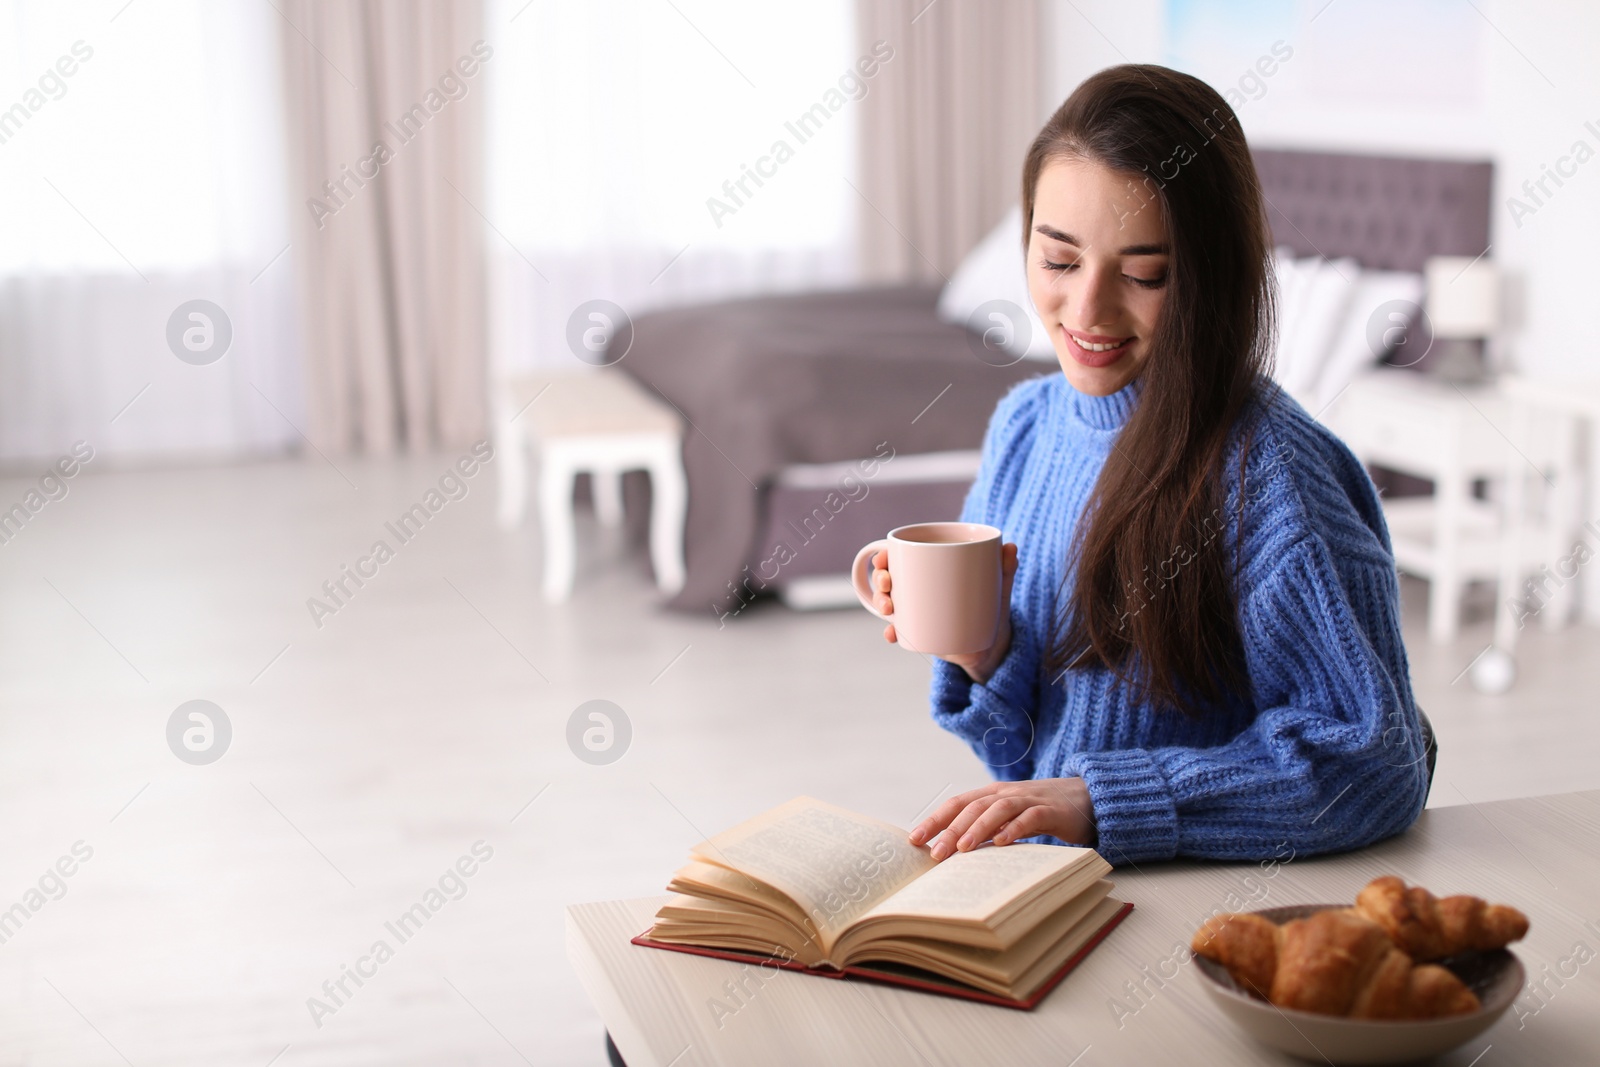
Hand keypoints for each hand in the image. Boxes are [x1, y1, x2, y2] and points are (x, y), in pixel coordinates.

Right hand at [874, 542, 1018, 683]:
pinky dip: (892, 633)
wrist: (992, 644)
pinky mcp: (919, 633)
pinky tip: (892, 635)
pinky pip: (899, 631)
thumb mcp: (998, 587)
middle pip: (888, 579)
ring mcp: (916, 611)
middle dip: (879, 579)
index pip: (900, 558)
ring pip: (888, 603)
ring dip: (881, 603)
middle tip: (887, 584)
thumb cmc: (992, 607)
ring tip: (890, 609)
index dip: (884, 556)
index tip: (883, 557)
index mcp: (931, 569)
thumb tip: (1011, 547)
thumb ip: (1005, 569)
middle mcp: (918, 589)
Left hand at [909, 779, 1095, 859]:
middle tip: (934, 853)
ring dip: (977, 828)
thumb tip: (950, 855)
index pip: (956, 803)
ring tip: (962, 849)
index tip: (914, 840)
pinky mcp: (1050, 811)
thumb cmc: (1039, 812)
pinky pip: (1030, 818)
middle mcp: (1005, 793)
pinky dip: (1014, 829)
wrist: (1084, 797)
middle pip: (972, 807)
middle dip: (950, 829)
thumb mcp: (1008, 819)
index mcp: (991, 794)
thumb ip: (984, 830)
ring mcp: (1028, 800)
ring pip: (997, 809)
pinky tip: (1002, 844)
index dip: (934, 819)